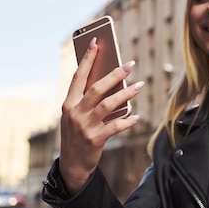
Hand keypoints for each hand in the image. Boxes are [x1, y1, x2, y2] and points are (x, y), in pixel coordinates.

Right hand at [59, 37, 142, 195]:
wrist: (72, 165)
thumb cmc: (78, 135)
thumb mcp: (76, 116)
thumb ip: (88, 100)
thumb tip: (111, 81)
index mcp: (68, 104)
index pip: (78, 76)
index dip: (87, 59)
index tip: (96, 42)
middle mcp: (75, 113)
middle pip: (97, 88)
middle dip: (114, 74)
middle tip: (130, 64)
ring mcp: (85, 127)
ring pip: (108, 105)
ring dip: (126, 94)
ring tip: (139, 85)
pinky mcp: (95, 140)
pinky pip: (116, 127)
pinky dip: (127, 120)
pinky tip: (137, 116)